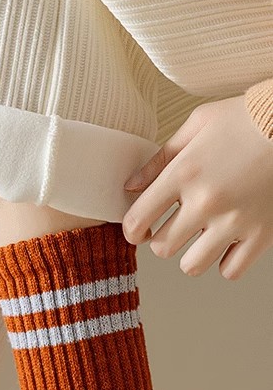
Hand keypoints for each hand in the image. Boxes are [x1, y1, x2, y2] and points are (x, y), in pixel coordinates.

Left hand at [121, 95, 272, 279]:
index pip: (138, 219)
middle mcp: (207, 201)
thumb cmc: (246, 118)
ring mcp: (235, 221)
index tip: (139, 230)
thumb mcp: (198, 124)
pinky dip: (226, 262)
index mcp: (184, 173)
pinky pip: (231, 271)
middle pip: (163, 248)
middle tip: (174, 228)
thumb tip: (131, 186)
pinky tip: (228, 243)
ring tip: (201, 238)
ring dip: (191, 255)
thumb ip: (161, 157)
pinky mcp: (262, 234)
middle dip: (162, 240)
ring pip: (193, 266)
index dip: (132, 230)